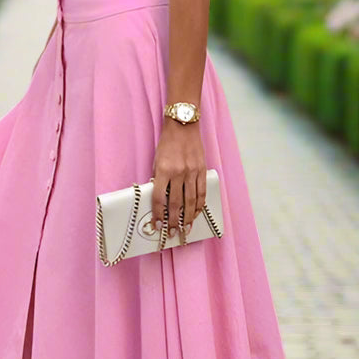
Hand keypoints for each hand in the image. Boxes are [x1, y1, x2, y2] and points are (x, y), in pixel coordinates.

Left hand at [151, 119, 206, 238]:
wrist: (183, 125)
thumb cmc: (167, 143)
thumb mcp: (156, 160)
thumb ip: (158, 178)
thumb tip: (159, 199)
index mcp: (164, 170)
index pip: (159, 198)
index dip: (158, 214)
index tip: (157, 225)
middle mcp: (179, 172)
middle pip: (176, 203)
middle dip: (173, 221)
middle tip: (172, 233)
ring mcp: (192, 172)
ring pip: (190, 201)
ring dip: (187, 218)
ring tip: (185, 229)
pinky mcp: (202, 170)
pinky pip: (201, 192)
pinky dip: (199, 205)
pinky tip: (196, 214)